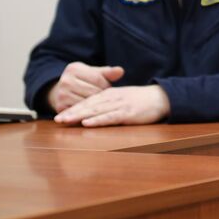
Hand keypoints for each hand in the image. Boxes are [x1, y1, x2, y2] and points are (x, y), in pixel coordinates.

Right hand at [48, 62, 123, 113]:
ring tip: (99, 105)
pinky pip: (80, 113)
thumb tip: (121, 71)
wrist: (58, 92)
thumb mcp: (92, 73)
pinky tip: (93, 114)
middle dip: (101, 96)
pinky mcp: (60, 107)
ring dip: (96, 106)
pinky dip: (88, 114)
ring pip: (87, 103)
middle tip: (105, 99)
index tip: (108, 89)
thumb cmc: (81, 81)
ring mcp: (61, 94)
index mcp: (74, 68)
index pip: (98, 79)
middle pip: (93, 92)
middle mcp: (66, 80)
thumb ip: (107, 73)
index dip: (106, 85)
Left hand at [54, 84, 170, 126]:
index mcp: (109, 95)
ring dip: (79, 116)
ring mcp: (119, 105)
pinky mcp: (128, 114)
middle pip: (87, 106)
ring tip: (66, 120)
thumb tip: (93, 114)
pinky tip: (87, 123)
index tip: (59, 116)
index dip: (72, 109)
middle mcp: (111, 98)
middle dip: (71, 113)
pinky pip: (110, 117)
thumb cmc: (141, 100)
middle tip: (57, 119)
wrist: (161, 97)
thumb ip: (108, 104)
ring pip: (95, 111)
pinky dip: (97, 120)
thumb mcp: (122, 99)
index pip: (87, 102)